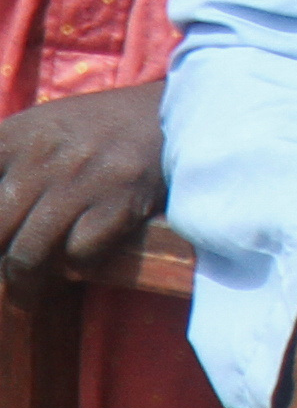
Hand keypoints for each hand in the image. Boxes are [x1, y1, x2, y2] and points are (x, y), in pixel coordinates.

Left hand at [0, 81, 164, 283]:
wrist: (170, 111)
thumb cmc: (91, 129)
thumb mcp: (35, 129)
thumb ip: (2, 164)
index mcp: (15, 135)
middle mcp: (44, 155)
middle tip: (5, 278)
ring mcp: (82, 178)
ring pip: (27, 255)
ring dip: (23, 286)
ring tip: (25, 295)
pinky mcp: (121, 199)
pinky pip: (78, 255)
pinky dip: (77, 265)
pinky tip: (81, 257)